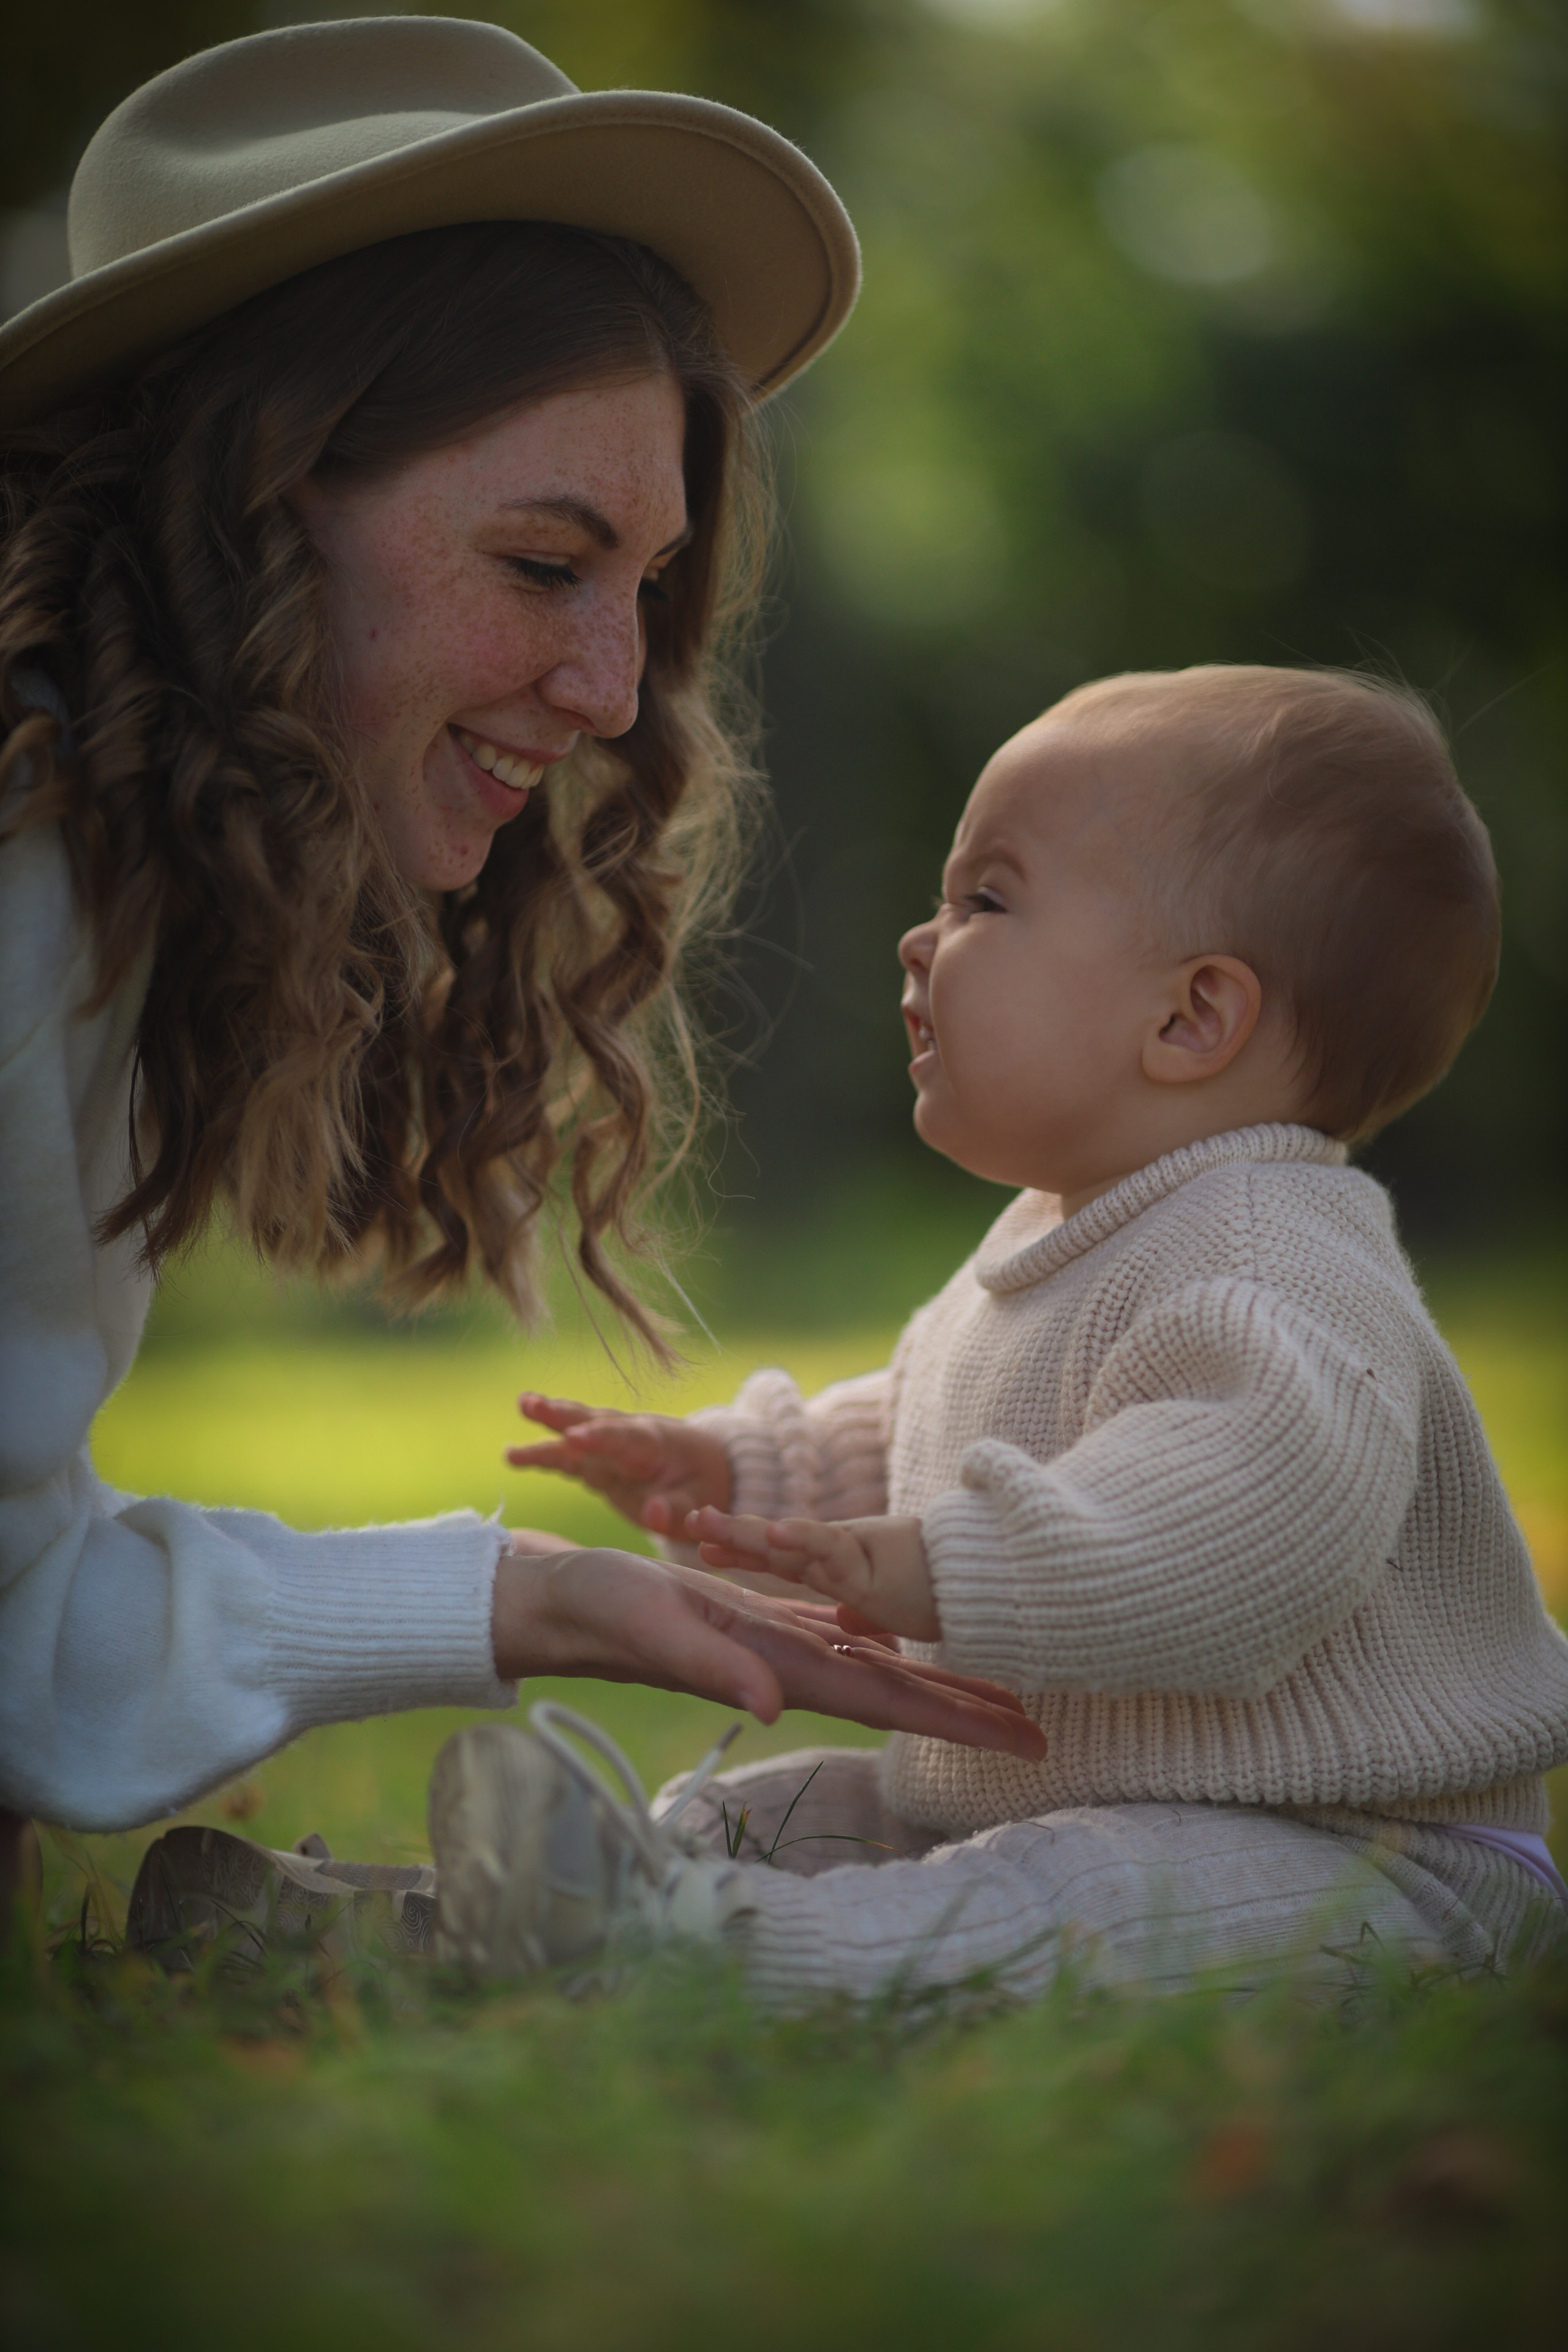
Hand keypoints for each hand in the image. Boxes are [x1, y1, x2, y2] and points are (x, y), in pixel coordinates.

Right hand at [490, 1549, 1043, 1759]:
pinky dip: (878, 1648)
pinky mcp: (756, 1622)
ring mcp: (775, 1647)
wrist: (557, 1603)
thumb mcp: (659, 1631)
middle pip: (901, 1694)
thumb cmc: (601, 1614)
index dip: (960, 1720)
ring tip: (994, 1696)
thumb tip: (774, 1709)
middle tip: (1044, 1734)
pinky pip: (836, 1639)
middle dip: (972, 1714)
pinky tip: (898, 1648)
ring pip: (877, 1670)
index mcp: (782, 1670)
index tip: (1026, 1739)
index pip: (892, 1701)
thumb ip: (715, 1669)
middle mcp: (791, 1666)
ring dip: (935, 1686)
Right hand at [505, 1394, 731, 1535]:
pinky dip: (544, 1454)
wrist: (706, 1471)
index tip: (573, 1439)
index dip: (600, 1438)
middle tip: (531, 1404)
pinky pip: (569, 1457)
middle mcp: (629, 1437)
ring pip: (576, 1431)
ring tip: (521, 1407)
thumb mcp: (699, 1504)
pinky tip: (513, 1454)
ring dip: (549, 1422)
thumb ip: (677, 1510)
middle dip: (563, 1414)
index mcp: (656, 1444)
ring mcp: (611, 1448)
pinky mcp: (598, 1463)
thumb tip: (652, 1514)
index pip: (625, 1438)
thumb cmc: (704, 1488)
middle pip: (594, 1421)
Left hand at [688, 1507, 939, 1642]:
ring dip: (747, 1533)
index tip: (702, 1542)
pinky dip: (803, 1537)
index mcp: (840, 1566)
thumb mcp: (893, 1606)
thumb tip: (845, 1619)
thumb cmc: (946, 1585)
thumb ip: (865, 1608)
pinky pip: (832, 1548)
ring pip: (790, 1544)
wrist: (988, 1580)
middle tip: (687, 1520)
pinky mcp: (870, 1564)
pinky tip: (774, 1531)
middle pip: (775, 1545)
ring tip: (706, 1524)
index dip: (744, 1548)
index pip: (782, 1556)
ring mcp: (851, 1558)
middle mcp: (839, 1557)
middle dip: (731, 1534)